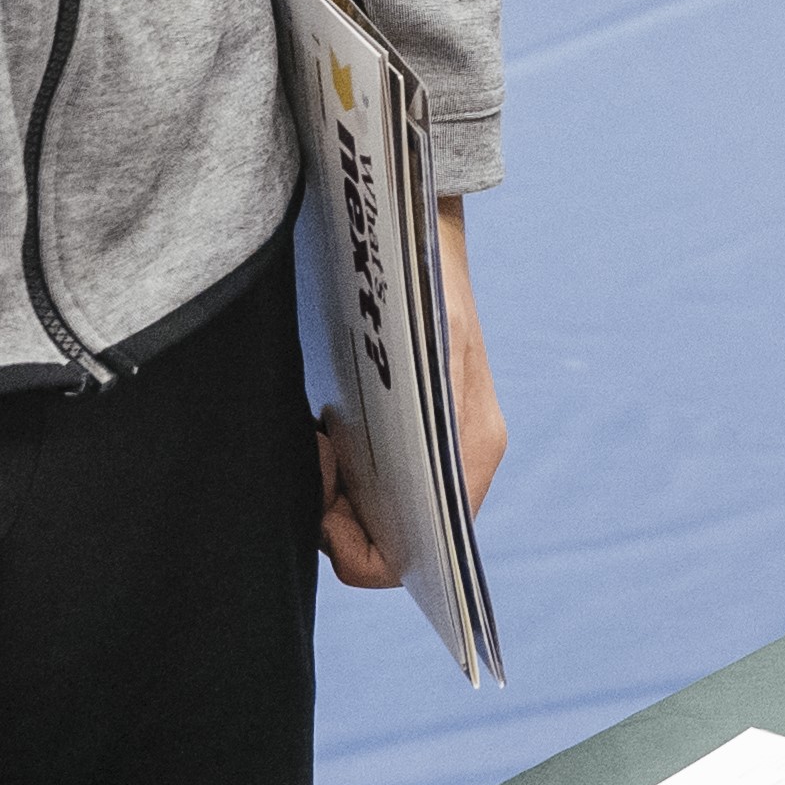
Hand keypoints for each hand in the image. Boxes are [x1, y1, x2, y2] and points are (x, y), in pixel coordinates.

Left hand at [319, 202, 504, 588]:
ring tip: (315, 435)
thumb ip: (423, 424)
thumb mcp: (425, 347)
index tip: (319, 502)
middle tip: (312, 456)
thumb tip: (405, 505)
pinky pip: (370, 482)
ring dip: (334, 490)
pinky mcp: (415, 431)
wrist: (414, 228)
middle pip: (389, 540)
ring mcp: (438, 447)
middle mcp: (462, 461)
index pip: (410, 556)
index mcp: (472, 452)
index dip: (354, 549)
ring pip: (374, 513)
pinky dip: (338, 469)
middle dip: (338, 514)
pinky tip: (322, 428)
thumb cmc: (421, 281)